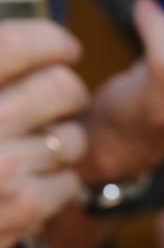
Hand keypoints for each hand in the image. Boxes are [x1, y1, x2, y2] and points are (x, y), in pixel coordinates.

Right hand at [0, 20, 89, 247]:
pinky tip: (26, 184)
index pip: (15, 44)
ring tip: (31, 147)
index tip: (64, 47)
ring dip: (60, 141)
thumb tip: (27, 48)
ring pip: (72, 138)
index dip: (49, 41)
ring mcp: (2, 166)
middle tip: (61, 97)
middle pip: (61, 87)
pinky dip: (55, 183)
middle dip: (68, 92)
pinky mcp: (23, 206)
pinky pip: (70, 181)